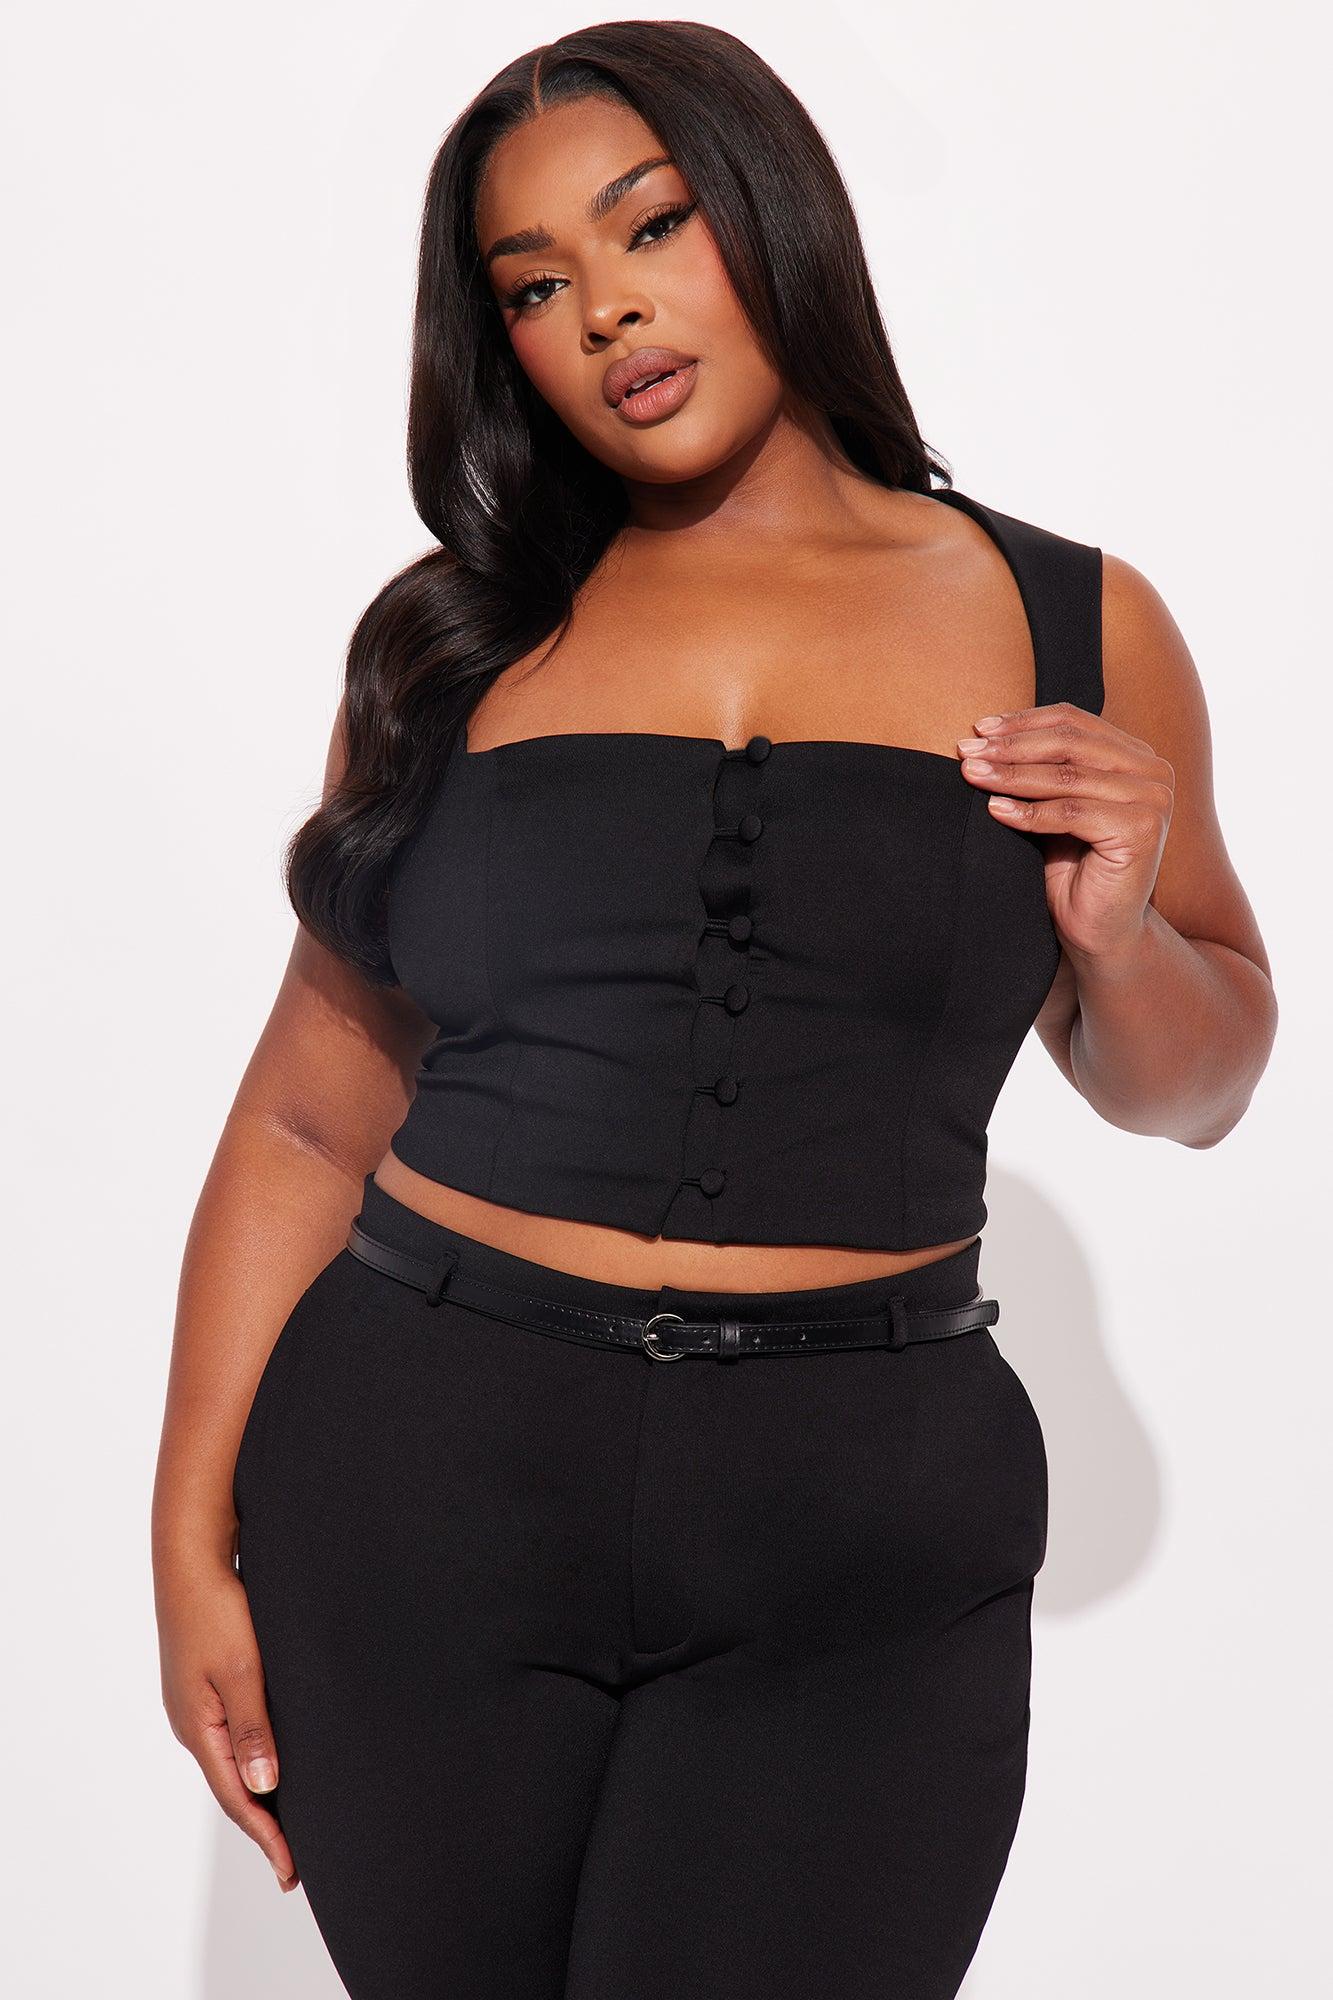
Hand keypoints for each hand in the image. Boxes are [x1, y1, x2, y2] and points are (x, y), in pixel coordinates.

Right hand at [156, 1554, 298, 1891]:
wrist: (191, 1559)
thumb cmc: (218, 1608)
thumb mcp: (242, 1670)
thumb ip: (253, 1728)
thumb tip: (263, 1786)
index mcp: (199, 1727)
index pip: (236, 1798)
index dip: (265, 1836)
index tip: (290, 1871)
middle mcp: (192, 1723)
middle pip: (231, 1787)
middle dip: (263, 1825)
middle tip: (292, 1862)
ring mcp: (195, 1704)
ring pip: (231, 1761)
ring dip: (258, 1793)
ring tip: (287, 1822)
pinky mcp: (203, 1685)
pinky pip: (230, 1736)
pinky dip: (252, 1758)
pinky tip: (270, 1761)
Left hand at [956, 701, 1174, 959]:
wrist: (1098, 930)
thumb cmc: (1072, 869)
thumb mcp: (1054, 807)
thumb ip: (1041, 769)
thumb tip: (984, 734)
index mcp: (1136, 757)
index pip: (1074, 721)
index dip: (1023, 722)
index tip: (980, 728)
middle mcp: (1152, 772)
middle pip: (1069, 742)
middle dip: (1012, 745)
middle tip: (967, 749)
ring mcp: (1153, 800)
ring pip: (1066, 777)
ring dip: (1011, 774)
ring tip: (971, 774)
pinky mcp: (1142, 830)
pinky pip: (1071, 813)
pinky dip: (1028, 811)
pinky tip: (995, 809)